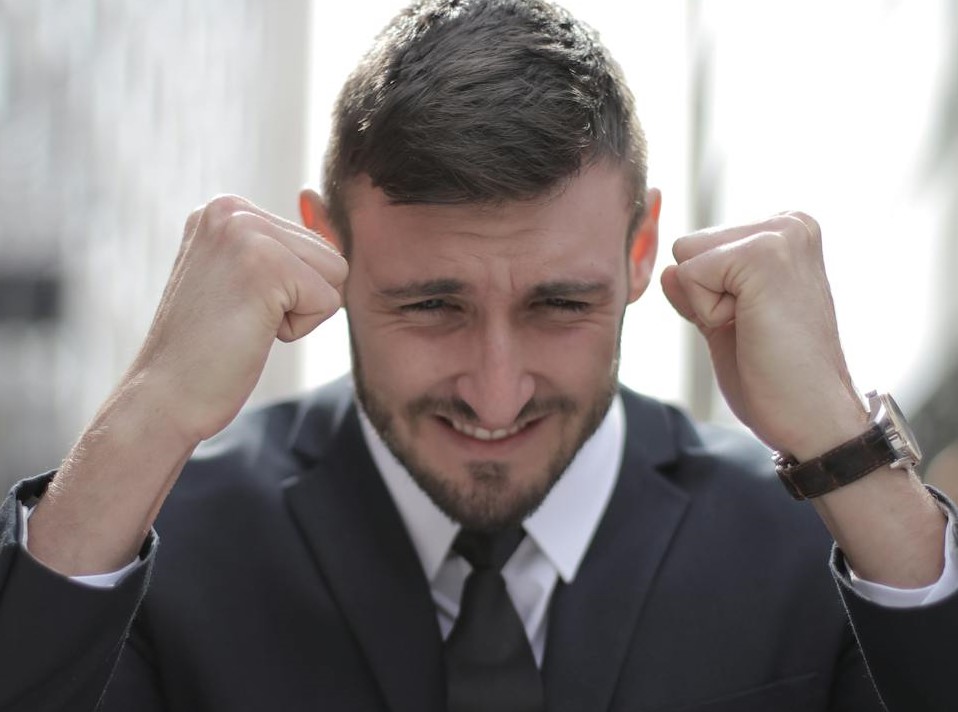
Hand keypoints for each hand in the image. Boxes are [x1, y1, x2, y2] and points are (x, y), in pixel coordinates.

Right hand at [129, 195, 347, 443]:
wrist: (163, 396)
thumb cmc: (206, 349)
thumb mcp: (244, 280)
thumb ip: (282, 244)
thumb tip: (316, 196)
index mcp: (224, 209)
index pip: (312, 244)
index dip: (289, 290)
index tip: (235, 306)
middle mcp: (231, 209)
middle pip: (328, 255)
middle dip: (298, 299)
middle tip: (239, 318)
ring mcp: (246, 232)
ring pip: (335, 274)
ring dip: (299, 313)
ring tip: (245, 323)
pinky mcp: (266, 265)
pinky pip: (329, 301)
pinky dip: (297, 330)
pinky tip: (249, 333)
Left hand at [660, 212, 864, 458]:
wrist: (813, 416)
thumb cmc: (776, 377)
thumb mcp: (725, 324)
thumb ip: (698, 292)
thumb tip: (668, 270)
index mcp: (786, 233)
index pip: (698, 248)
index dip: (709, 296)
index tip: (755, 322)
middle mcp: (790, 222)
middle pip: (687, 247)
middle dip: (706, 296)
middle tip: (756, 327)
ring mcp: (781, 234)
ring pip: (686, 258)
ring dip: (707, 305)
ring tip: (757, 327)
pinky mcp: (765, 254)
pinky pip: (690, 275)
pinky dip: (709, 313)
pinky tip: (753, 328)